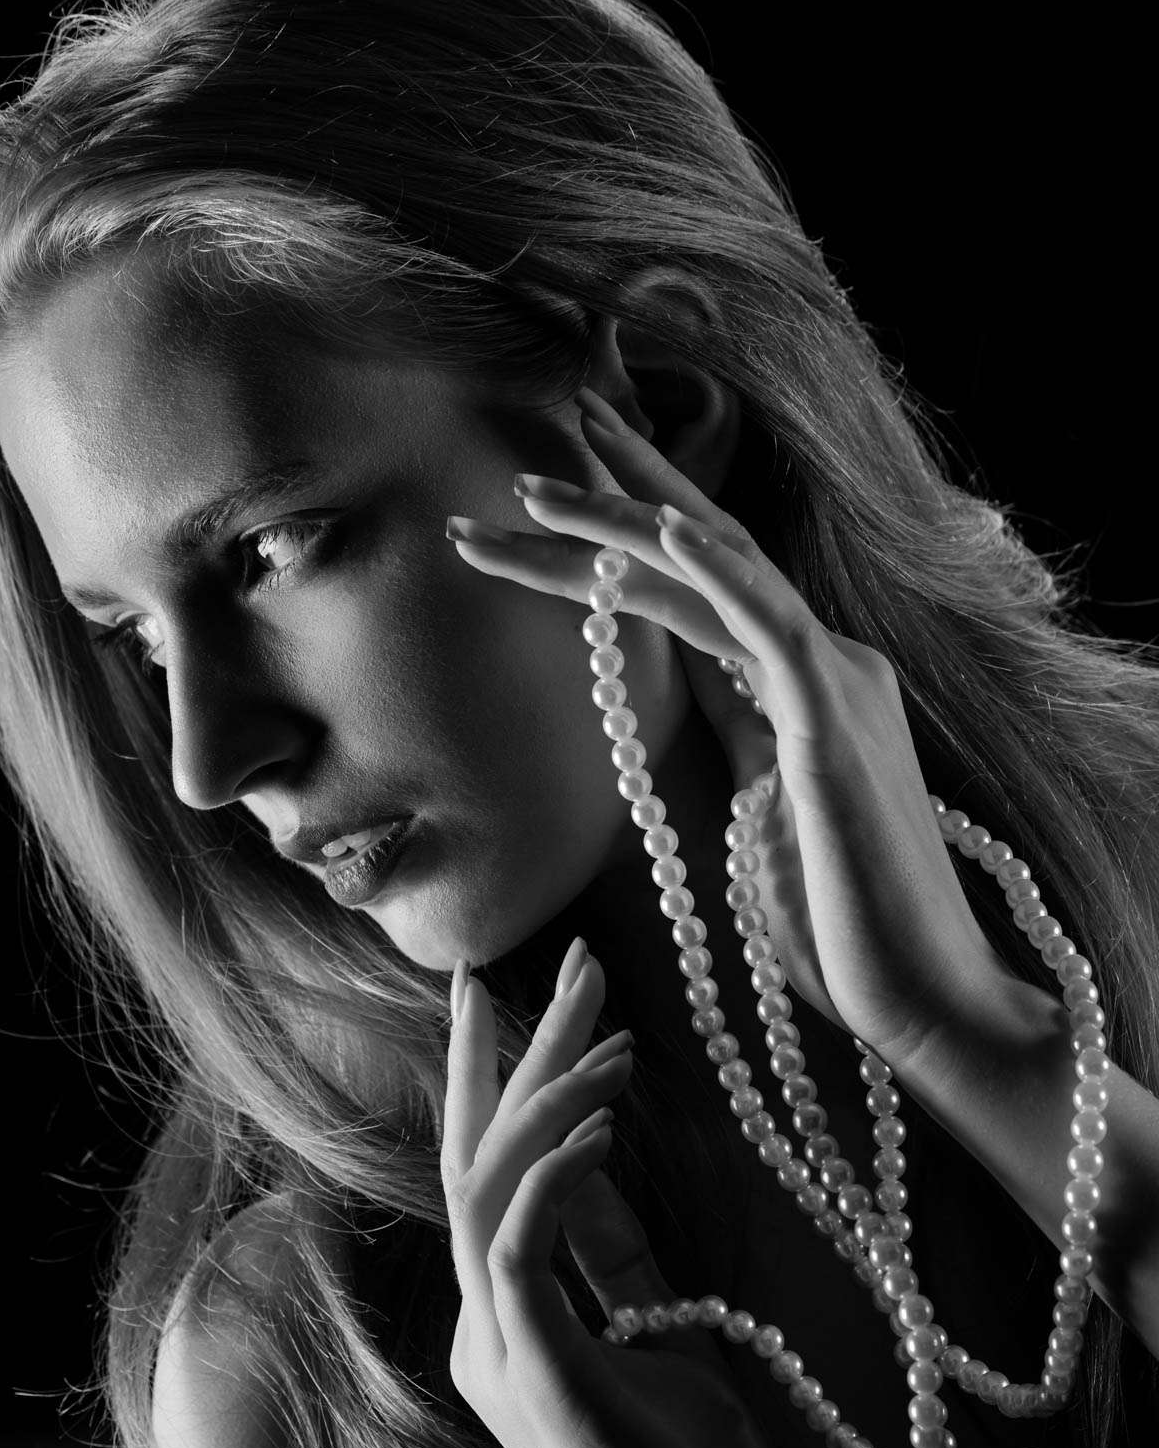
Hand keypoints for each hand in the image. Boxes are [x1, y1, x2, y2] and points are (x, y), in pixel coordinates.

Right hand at [441, 937, 792, 1447]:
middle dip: (521, 1052)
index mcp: (508, 1321)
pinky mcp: (534, 1372)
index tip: (538, 993)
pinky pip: (521, 1244)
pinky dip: (557, 1172)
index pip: (489, 1173)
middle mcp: (483, 1328)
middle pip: (476, 1157)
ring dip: (547, 1094)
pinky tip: (610, 1121)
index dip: (508, 1077)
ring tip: (615, 1029)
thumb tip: (598, 1167)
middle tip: (572, 963)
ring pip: (486, 1186)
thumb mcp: (662, 1337)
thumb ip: (615, 1259)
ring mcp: (497, 1352)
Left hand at [449, 388, 1012, 1071]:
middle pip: (702, 551)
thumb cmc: (838, 916)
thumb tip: (681, 675)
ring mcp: (834, 683)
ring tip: (533, 491)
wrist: (920, 995)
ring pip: (716, 572)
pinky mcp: (834, 726)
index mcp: (800, 678)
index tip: (546, 500)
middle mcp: (821, 659)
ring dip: (620, 524)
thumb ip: (732, 726)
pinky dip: (712, 570)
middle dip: (614, 494)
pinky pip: (766, 626)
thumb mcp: (760, 804)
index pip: (698, 583)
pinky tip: (656, 527)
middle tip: (528, 452)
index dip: (625, 531)